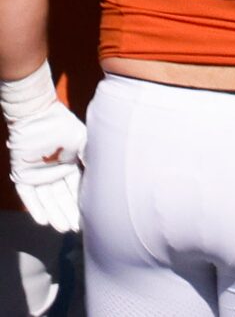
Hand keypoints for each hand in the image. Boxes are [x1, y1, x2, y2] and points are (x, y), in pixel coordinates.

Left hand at [6, 94, 83, 232]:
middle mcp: (54, 173)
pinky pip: (29, 196)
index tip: (90, 217)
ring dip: (54, 214)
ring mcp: (38, 176)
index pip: (76, 188)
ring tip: (62, 228)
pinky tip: (43, 221)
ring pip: (46, 200)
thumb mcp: (83, 141)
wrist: (37, 117)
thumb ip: (89, 158)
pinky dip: (35, 208)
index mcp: (70, 164)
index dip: (82, 202)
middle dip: (69, 213)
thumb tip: (101, 175)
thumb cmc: (62, 126)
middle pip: (62, 197)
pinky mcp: (22, 176)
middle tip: (76, 230)